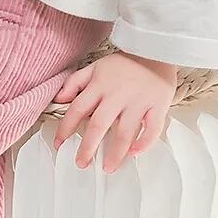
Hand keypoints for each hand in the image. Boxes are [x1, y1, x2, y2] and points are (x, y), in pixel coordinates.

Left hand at [53, 51, 176, 172]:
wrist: (157, 49)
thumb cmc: (124, 63)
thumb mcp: (95, 67)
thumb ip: (75, 82)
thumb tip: (58, 99)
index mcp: (99, 86)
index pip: (77, 109)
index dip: (65, 128)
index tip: (58, 144)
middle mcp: (117, 95)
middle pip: (99, 125)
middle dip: (88, 147)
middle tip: (82, 163)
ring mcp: (138, 101)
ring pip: (125, 131)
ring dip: (116, 152)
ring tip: (108, 168)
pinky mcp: (158, 105)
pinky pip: (152, 128)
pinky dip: (144, 142)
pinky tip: (134, 153)